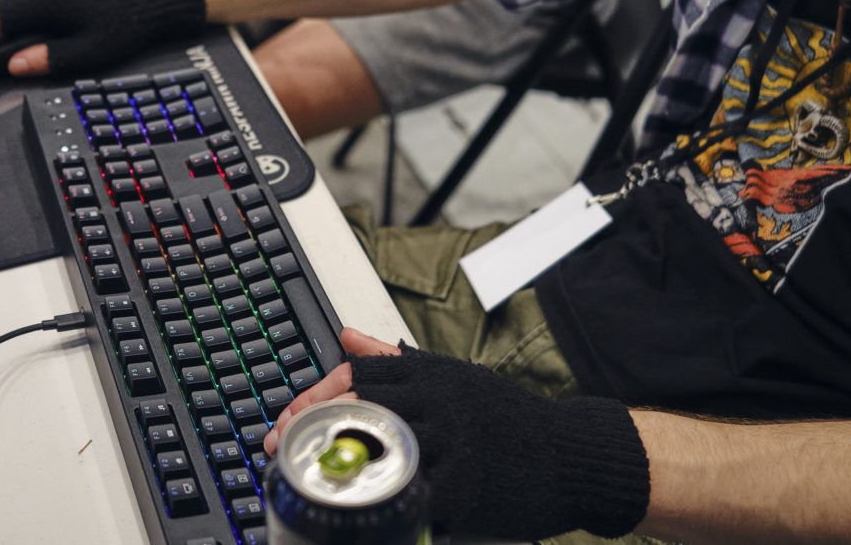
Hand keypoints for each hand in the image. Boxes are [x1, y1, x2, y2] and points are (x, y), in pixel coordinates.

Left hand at [269, 340, 650, 539]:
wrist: (570, 453)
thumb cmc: (508, 420)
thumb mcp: (452, 378)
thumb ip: (395, 362)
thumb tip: (347, 335)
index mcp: (431, 376)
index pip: (357, 376)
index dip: (314, 396)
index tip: (286, 416)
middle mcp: (438, 404)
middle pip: (359, 410)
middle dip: (310, 429)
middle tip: (279, 449)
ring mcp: (453, 445)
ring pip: (380, 451)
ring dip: (337, 468)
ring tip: (307, 482)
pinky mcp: (467, 487)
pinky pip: (414, 496)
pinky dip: (384, 505)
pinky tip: (359, 514)